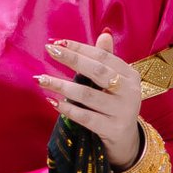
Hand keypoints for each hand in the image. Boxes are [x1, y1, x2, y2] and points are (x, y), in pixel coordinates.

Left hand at [37, 29, 144, 166]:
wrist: (126, 139)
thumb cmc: (115, 103)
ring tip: (42, 79)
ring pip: (88, 95)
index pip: (103, 57)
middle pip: (97, 71)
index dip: (80, 48)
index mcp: (131, 75)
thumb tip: (104, 33)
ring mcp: (122, 111)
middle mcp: (130, 91)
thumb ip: (108, 59)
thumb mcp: (116, 81)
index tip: (57, 42)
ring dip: (62, 86)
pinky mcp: (112, 129)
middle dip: (72, 59)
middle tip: (50, 51)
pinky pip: (86, 117)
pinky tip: (52, 101)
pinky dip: (68, 108)